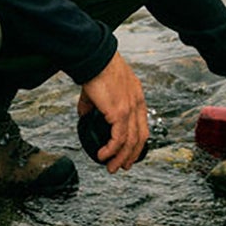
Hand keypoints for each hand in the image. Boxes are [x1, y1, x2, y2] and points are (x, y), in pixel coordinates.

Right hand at [78, 51, 147, 172]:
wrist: (94, 58)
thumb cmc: (96, 67)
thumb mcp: (98, 88)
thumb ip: (92, 103)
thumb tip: (84, 114)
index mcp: (136, 95)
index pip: (142, 123)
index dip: (136, 140)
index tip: (129, 151)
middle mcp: (137, 103)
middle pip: (141, 137)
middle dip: (132, 155)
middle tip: (123, 166)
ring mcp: (130, 109)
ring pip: (131, 142)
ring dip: (121, 158)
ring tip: (112, 167)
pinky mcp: (120, 113)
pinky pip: (119, 139)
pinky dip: (111, 150)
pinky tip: (103, 155)